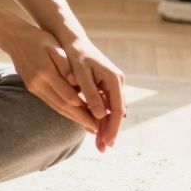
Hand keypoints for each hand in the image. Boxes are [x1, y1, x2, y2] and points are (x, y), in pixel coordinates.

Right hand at [3, 25, 100, 136]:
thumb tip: (76, 82)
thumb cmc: (38, 39)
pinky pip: (50, 103)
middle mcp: (38, 84)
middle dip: (81, 119)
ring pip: (56, 107)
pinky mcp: (32, 89)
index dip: (84, 109)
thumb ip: (65, 65)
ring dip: (73, 118)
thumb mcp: (54, 46)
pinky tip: (74, 114)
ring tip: (88, 126)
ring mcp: (34, 87)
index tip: (98, 116)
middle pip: (63, 106)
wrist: (15, 39)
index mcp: (46, 72)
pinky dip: (64, 111)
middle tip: (96, 129)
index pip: (68, 96)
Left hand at [52, 30, 126, 152]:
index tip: (107, 143)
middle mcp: (117, 82)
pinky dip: (100, 117)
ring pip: (111, 111)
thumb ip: (90, 94)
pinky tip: (95, 129)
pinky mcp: (105, 85)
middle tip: (103, 149)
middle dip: (110, 131)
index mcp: (114, 79)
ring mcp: (112, 84)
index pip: (117, 110)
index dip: (112, 128)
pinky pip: (105, 105)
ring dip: (105, 127)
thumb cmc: (75, 55)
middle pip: (116, 113)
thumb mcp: (81, 74)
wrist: (73, 40)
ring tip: (99, 144)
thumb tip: (100, 115)